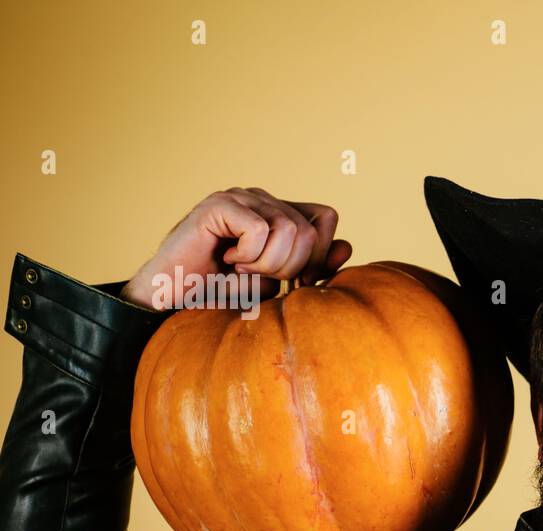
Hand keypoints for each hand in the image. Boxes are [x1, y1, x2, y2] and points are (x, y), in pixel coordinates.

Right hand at [121, 187, 351, 309]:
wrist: (173, 298)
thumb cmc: (223, 292)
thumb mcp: (279, 283)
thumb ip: (314, 266)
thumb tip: (346, 247)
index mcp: (279, 212)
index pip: (325, 219)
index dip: (317, 255)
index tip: (292, 281)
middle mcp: (262, 199)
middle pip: (308, 229)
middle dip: (291, 266)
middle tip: (258, 276)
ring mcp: (240, 197)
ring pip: (288, 229)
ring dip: (268, 263)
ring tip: (242, 269)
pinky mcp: (220, 204)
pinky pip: (260, 231)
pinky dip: (249, 257)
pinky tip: (227, 261)